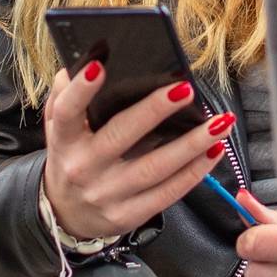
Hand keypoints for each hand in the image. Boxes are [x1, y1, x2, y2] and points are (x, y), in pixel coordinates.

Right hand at [39, 61, 228, 241]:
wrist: (67, 215)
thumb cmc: (71, 159)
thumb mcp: (58, 129)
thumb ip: (64, 95)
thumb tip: (88, 60)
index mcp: (64, 141)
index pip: (66, 112)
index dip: (81, 90)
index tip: (100, 66)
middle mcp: (83, 168)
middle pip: (120, 135)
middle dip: (154, 110)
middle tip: (185, 89)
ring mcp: (107, 194)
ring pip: (155, 167)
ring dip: (191, 144)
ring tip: (219, 122)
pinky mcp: (128, 214)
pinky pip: (168, 192)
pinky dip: (194, 171)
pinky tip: (213, 150)